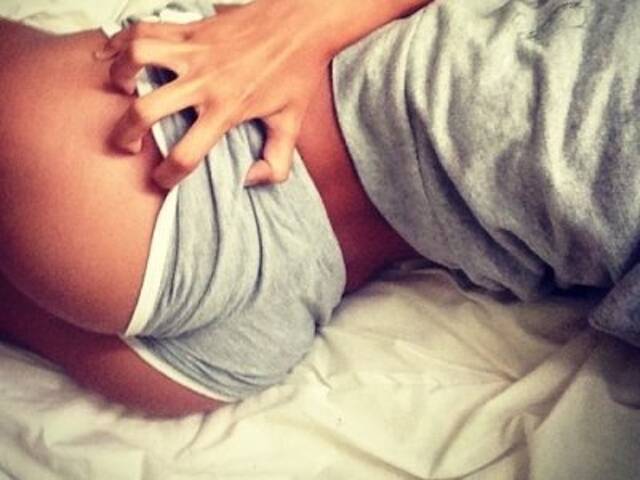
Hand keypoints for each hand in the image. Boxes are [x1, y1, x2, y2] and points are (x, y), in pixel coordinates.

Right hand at [100, 1, 330, 188]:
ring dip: (120, 75)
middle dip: (125, 133)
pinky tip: (113, 53)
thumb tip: (249, 180)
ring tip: (124, 90)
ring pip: (137, 56)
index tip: (163, 178)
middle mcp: (205, 80)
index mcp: (228, 108)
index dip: (168, 175)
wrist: (302, 23)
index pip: (186, 154)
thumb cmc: (297, 73)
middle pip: (145, 110)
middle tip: (127, 143)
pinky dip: (121, 39)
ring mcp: (194, 50)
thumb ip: (277, 163)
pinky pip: (144, 27)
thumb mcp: (293, 125)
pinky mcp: (190, 27)